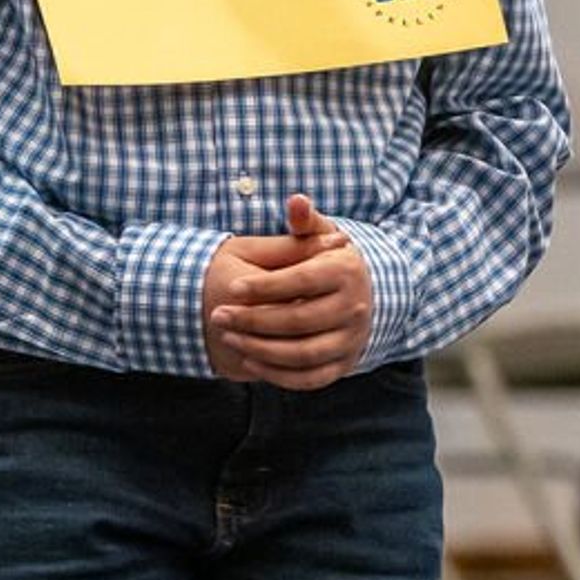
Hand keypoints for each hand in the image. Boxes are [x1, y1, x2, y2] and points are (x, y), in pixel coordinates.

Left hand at [205, 193, 373, 390]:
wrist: (360, 298)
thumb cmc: (326, 264)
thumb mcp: (319, 238)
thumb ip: (304, 224)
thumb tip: (296, 200)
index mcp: (346, 272)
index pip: (302, 280)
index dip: (265, 285)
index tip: (232, 287)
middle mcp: (355, 308)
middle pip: (298, 319)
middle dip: (253, 320)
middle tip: (219, 316)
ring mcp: (351, 339)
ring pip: (302, 353)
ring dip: (261, 349)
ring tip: (229, 337)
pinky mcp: (343, 364)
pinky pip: (310, 378)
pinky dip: (279, 374)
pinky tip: (250, 359)